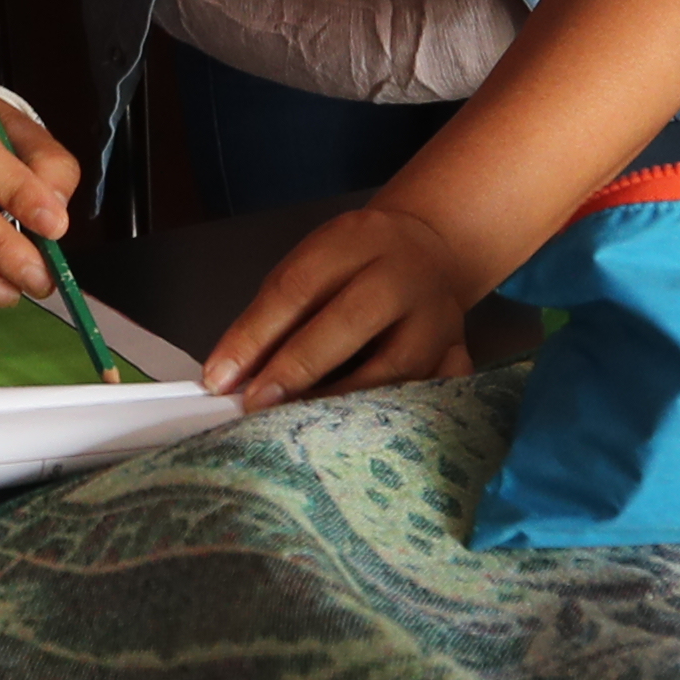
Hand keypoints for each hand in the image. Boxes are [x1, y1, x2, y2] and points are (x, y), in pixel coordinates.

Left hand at [201, 202, 488, 404]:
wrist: (430, 249)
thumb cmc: (353, 266)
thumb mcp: (309, 266)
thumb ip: (271, 317)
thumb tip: (228, 376)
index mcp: (357, 241)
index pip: (298, 287)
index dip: (256, 335)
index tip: (221, 378)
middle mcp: (405, 275)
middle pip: (351, 321)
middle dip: (298, 368)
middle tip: (257, 406)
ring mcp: (440, 317)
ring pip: (396, 368)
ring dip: (344, 402)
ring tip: (301, 428)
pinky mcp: (458, 353)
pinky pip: (437, 392)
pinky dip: (404, 418)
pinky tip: (366, 439)